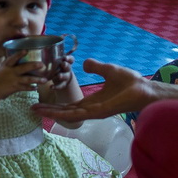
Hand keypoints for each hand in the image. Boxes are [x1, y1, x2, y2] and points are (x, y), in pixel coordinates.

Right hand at [0, 51, 45, 99]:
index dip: (19, 54)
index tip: (26, 50)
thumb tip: (18, 60)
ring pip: (27, 79)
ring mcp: (13, 80)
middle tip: (42, 64)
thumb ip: (9, 65)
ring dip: (37, 79)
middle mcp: (10, 72)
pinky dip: (31, 88)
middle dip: (33, 66)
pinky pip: (25, 88)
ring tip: (45, 80)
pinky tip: (36, 87)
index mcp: (5, 66)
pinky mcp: (14, 88)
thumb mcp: (1, 69)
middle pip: (23, 68)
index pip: (12, 58)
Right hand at [32, 58, 149, 121]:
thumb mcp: (107, 69)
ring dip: (51, 112)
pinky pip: (77, 113)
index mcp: (92, 101)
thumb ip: (95, 66)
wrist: (144, 90)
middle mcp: (91, 109)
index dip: (56, 103)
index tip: (42, 101)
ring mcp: (94, 112)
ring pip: (68, 114)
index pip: (70, 104)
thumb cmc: (130, 82)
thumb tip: (84, 63)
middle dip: (49, 110)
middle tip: (32, 108)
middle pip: (65, 111)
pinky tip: (52, 112)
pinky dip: (63, 113)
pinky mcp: (98, 112)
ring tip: (35, 110)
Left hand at [50, 54, 75, 90]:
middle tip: (63, 64)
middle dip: (66, 65)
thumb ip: (50, 55)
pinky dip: (56, 87)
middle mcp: (67, 69)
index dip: (69, 58)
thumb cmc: (56, 65)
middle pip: (68, 67)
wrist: (60, 77)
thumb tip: (40, 46)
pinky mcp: (63, 84)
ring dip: (62, 75)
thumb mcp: (55, 60)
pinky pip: (61, 85)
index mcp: (66, 62)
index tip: (65, 57)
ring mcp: (66, 76)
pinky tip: (51, 87)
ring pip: (66, 76)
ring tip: (59, 76)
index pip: (70, 59)